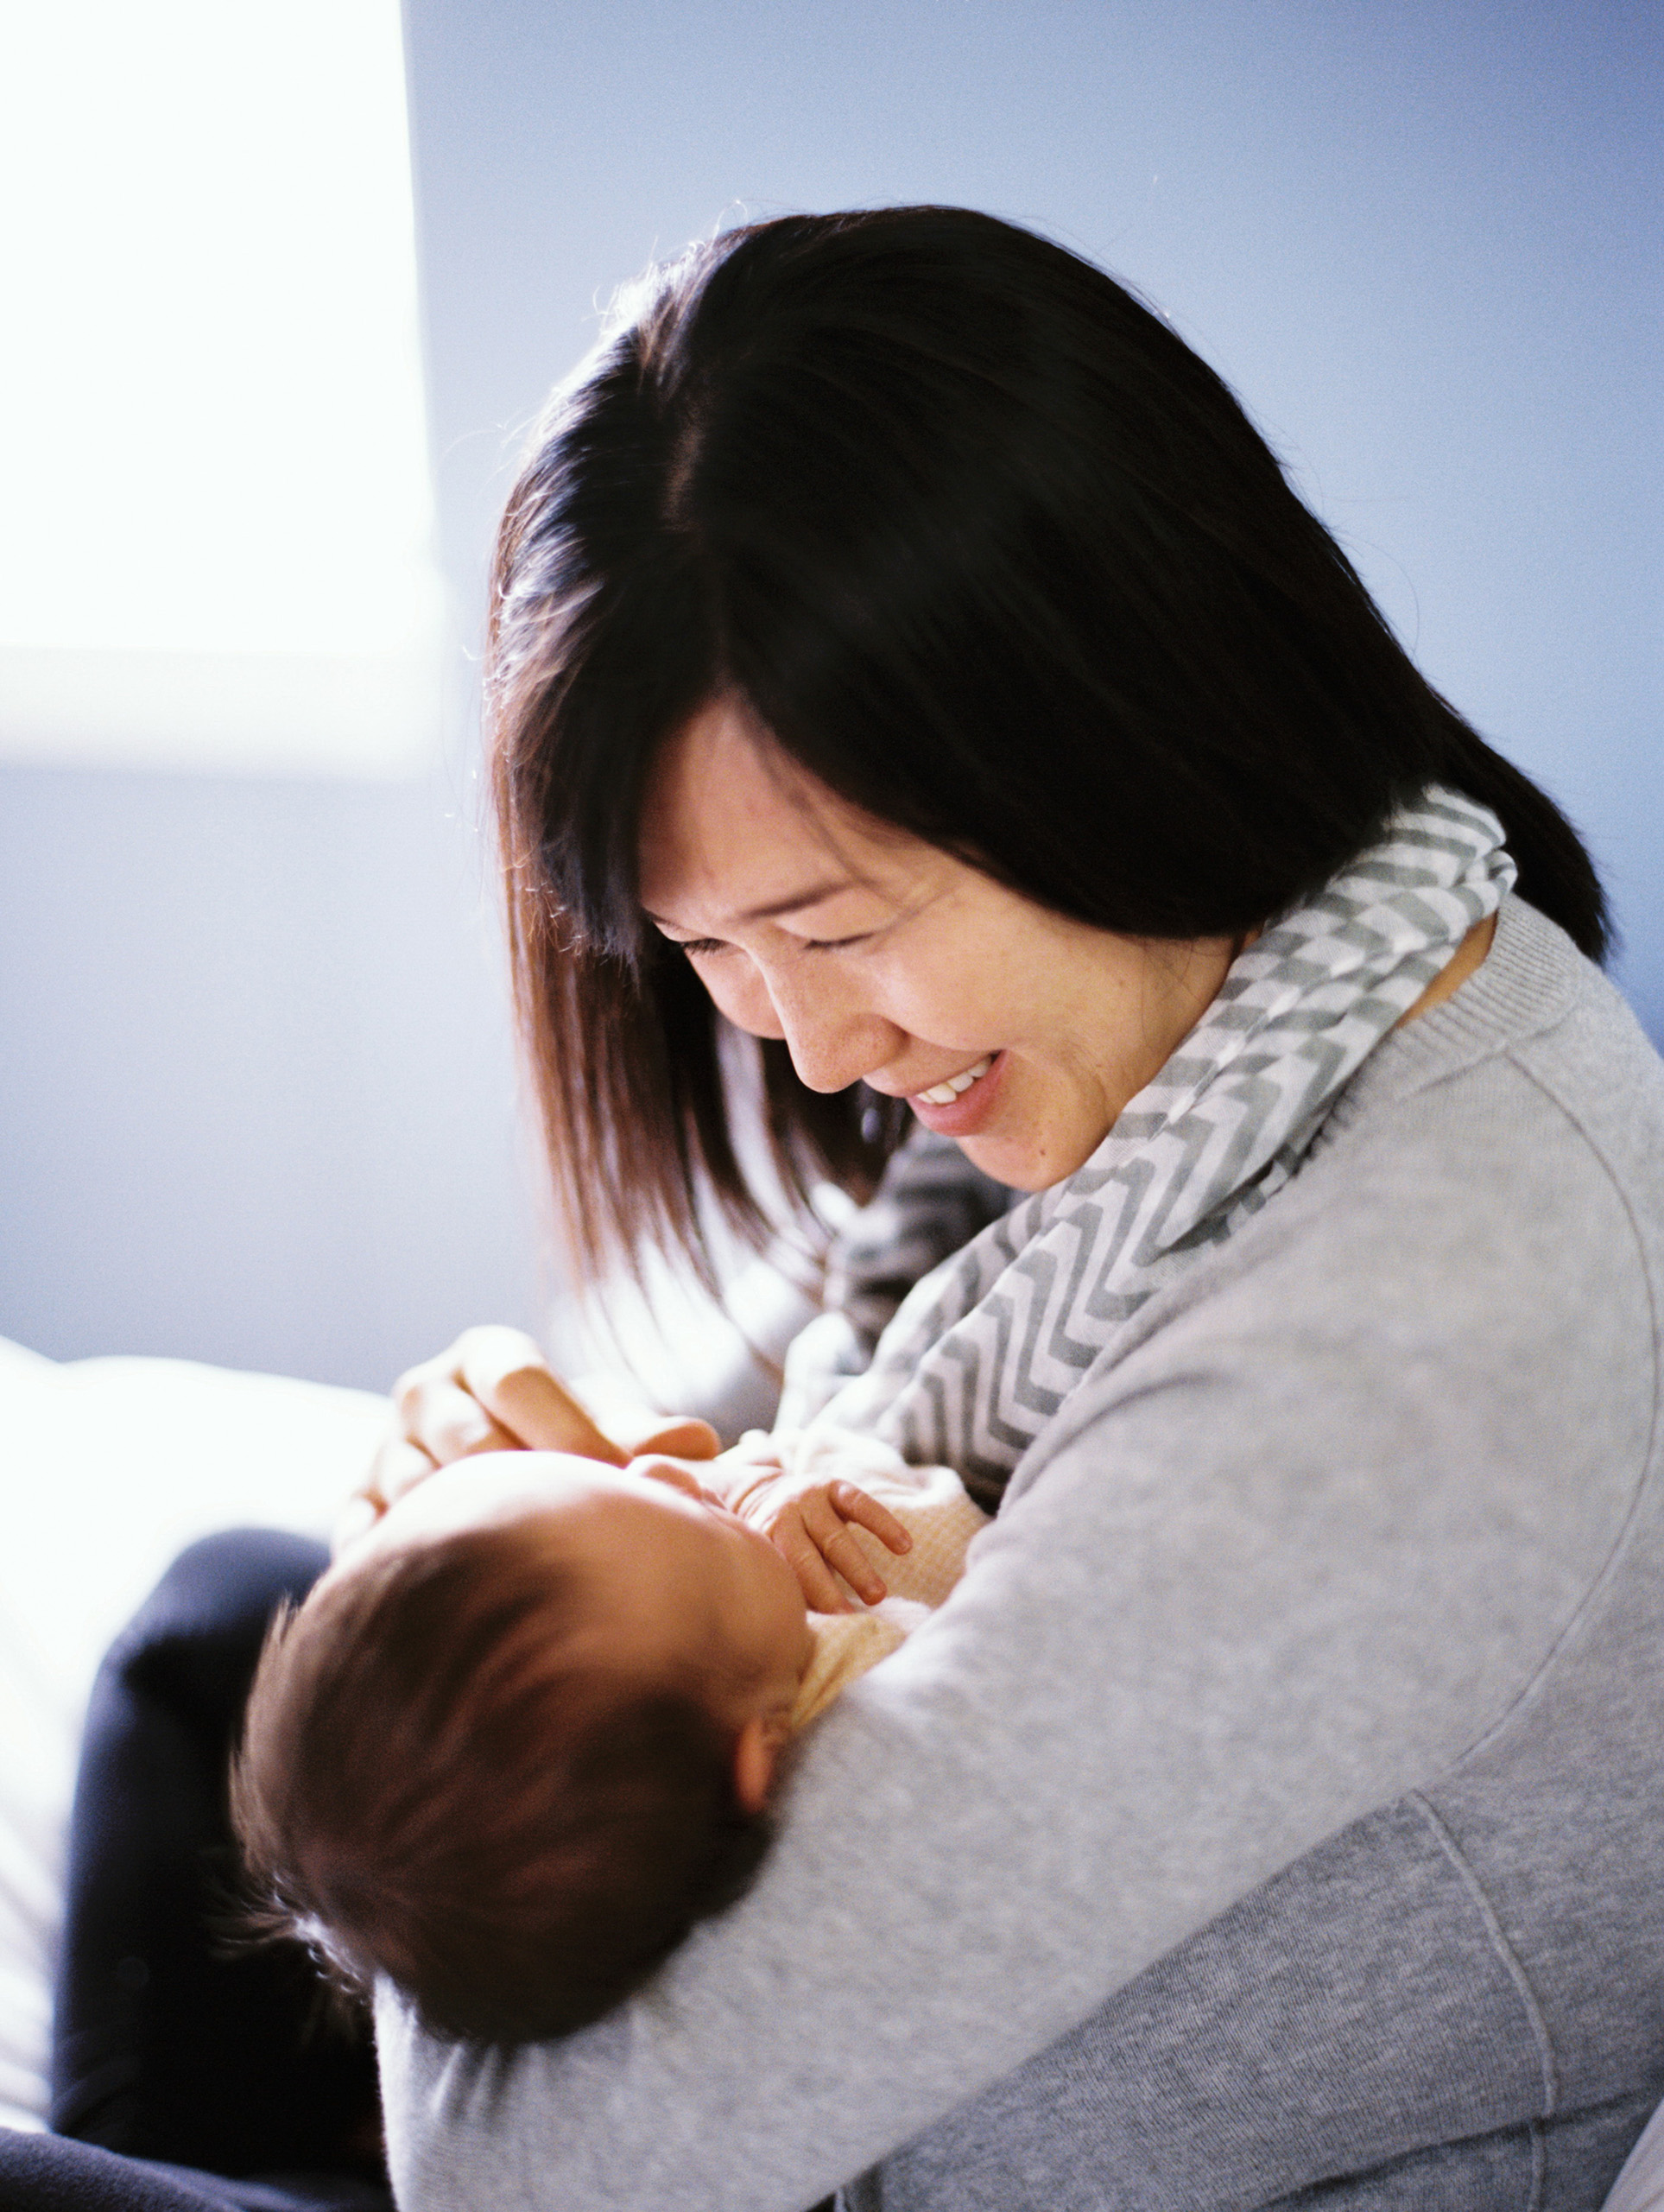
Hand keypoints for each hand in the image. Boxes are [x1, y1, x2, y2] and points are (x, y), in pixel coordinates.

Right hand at [344, 1325, 720, 1545]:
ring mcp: (381, 1452)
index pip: (519, 1378)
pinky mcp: (354, 1511)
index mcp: (485, 1355)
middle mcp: (423, 1394)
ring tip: (525, 1572)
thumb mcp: (598, 1427)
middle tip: (582, 1534)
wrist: (481, 1482)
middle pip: (466, 1436)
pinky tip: (449, 1597)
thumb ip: (644, 1436)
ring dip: (470, 1529)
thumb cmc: (560, 1445)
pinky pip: (370, 1540)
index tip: (619, 1480)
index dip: (570, 1429)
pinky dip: (403, 1565)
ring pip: (417, 1490)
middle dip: (526, 1483)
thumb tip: (701, 1445)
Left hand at [722, 1455, 912, 1613]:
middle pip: (807, 1557)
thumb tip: (807, 1632)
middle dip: (828, 1589)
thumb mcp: (773, 1559)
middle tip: (849, 1617)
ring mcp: (810, 1499)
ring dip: (858, 1567)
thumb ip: (791, 1584)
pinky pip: (861, 1504)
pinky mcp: (835, 1486)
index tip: (823, 1628)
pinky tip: (904, 1546)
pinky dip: (883, 1524)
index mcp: (766, 1539)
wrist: (767, 1492)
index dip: (805, 1602)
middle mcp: (785, 1516)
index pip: (786, 1575)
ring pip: (835, 1536)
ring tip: (878, 1596)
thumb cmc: (777, 1543)